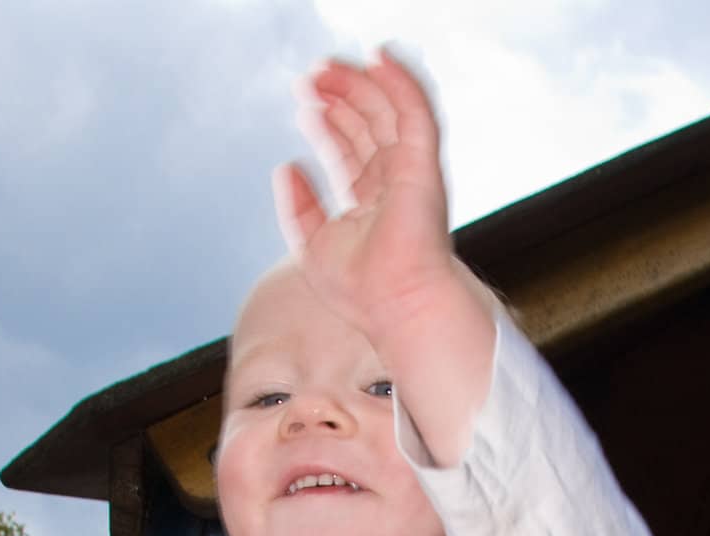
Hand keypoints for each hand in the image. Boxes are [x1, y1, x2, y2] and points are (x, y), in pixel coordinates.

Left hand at [273, 47, 454, 335]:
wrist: (395, 305)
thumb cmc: (361, 292)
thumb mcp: (311, 246)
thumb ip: (298, 206)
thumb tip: (286, 166)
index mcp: (370, 204)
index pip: (350, 151)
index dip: (328, 123)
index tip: (305, 104)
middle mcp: (393, 185)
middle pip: (367, 126)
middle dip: (339, 97)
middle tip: (311, 78)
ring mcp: (410, 173)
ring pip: (387, 112)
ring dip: (360, 83)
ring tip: (327, 67)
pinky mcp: (423, 165)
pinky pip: (414, 111)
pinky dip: (400, 81)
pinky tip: (378, 58)